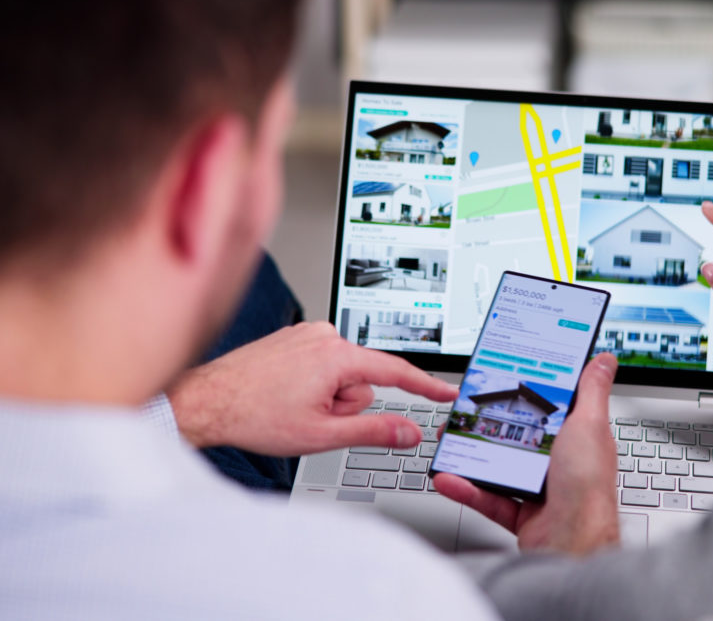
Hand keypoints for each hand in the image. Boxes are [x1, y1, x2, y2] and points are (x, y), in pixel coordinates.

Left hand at [165, 321, 457, 453]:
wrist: (206, 402)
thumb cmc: (253, 415)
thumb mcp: (323, 434)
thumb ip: (375, 430)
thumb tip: (410, 432)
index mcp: (336, 356)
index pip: (396, 372)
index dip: (426, 386)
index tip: (447, 393)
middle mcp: (324, 336)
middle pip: (363, 378)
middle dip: (346, 403)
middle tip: (313, 418)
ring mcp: (306, 335)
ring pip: (342, 374)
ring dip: (327, 395)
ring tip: (292, 406)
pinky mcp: (293, 338)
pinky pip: (321, 364)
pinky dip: (312, 383)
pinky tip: (285, 394)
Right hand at [433, 353, 619, 555]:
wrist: (573, 541)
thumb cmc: (588, 486)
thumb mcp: (589, 424)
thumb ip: (592, 390)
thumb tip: (605, 360)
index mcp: (577, 438)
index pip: (551, 408)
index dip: (530, 392)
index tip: (506, 378)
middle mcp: (560, 462)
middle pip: (519, 435)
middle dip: (490, 425)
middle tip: (468, 411)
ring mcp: (540, 488)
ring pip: (499, 466)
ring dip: (472, 456)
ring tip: (451, 442)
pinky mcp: (522, 513)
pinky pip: (488, 497)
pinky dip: (467, 489)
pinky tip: (450, 477)